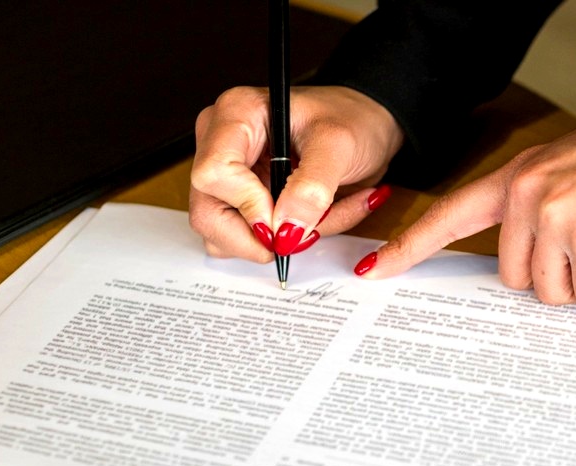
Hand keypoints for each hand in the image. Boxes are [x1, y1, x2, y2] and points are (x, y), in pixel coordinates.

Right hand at [189, 86, 402, 261]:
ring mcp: (226, 174)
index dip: (248, 206)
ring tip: (320, 217)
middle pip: (207, 212)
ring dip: (277, 241)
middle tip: (300, 236)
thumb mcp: (340, 146)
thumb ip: (312, 188)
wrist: (368, 128)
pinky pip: (246, 239)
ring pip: (222, 235)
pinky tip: (315, 219)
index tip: (286, 219)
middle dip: (256, 237)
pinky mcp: (240, 199)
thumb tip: (286, 230)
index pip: (213, 174)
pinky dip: (285, 241)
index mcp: (236, 114)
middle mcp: (219, 143)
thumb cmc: (352, 120)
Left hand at [356, 91, 575, 308]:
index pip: (451, 214)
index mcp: (520, 175)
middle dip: (558, 274)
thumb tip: (527, 267)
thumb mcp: (573, 168)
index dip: (412, 247)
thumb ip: (538, 206)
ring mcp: (556, 216)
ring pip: (554, 294)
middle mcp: (528, 193)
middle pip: (517, 279)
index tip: (375, 270)